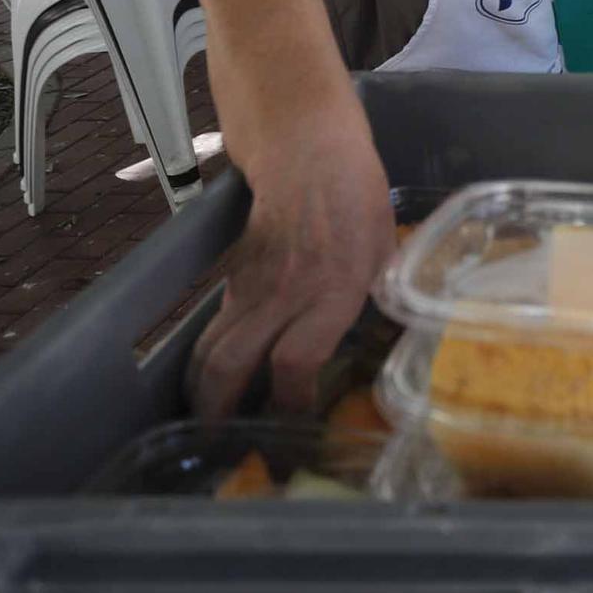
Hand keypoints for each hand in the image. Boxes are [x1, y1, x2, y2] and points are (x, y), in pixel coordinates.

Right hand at [190, 150, 393, 418]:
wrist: (306, 149)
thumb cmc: (357, 198)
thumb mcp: (386, 251)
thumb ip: (380, 299)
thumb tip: (390, 341)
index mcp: (332, 289)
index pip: (295, 362)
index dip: (289, 402)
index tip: (294, 426)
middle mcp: (284, 294)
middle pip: (230, 364)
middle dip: (218, 411)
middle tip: (223, 444)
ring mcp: (250, 285)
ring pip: (211, 347)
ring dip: (202, 390)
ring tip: (209, 423)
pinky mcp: (232, 276)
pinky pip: (215, 325)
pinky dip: (208, 357)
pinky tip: (216, 378)